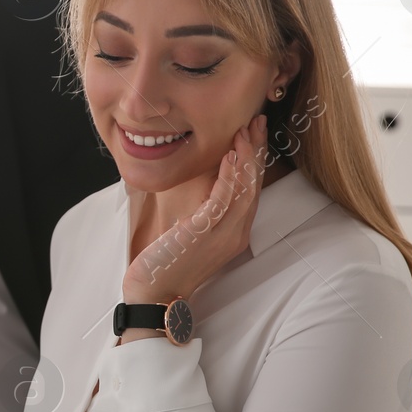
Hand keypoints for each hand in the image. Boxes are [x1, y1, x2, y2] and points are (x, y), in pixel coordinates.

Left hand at [122, 113, 266, 305]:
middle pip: (254, 184)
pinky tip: (231, 154)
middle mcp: (235, 233)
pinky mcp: (204, 232)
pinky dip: (230, 174)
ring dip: (246, 155)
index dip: (255, 159)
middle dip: (257, 149)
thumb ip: (203, 212)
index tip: (255, 132)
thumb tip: (204, 186)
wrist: (152, 291)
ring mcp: (223, 234)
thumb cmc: (167, 261)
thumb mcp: (191, 232)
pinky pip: (224, 198)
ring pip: (245, 188)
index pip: (251, 189)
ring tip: (247, 129)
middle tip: (258, 120)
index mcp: (234, 232)